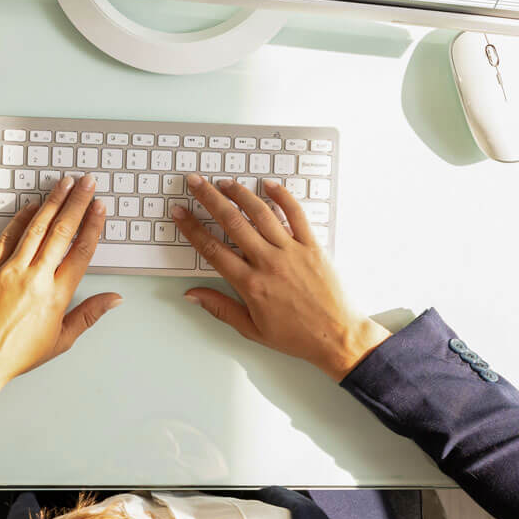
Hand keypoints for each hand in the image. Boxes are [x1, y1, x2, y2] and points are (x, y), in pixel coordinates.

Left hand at [0, 174, 119, 407]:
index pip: (81, 251)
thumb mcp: (61, 340)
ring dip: (53, 202)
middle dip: (77, 203)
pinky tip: (32, 205)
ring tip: (64, 184)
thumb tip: (115, 299)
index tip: (99, 208)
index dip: (93, 226)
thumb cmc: (17, 354)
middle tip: (87, 183)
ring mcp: (10, 270)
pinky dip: (21, 218)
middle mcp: (35, 278)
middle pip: (62, 231)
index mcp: (56, 296)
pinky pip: (8, 236)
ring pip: (36, 227)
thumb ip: (89, 314)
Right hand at [173, 174, 387, 379]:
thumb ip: (220, 308)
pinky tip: (269, 185)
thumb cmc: (296, 336)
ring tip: (225, 182)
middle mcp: (269, 263)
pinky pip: (296, 214)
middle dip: (209, 199)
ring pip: (260, 213)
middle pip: (232, 222)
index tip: (180, 213)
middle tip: (195, 182)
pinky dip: (282, 197)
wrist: (337, 336)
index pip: (212, 249)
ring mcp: (292, 251)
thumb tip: (192, 295)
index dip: (192, 228)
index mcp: (250, 284)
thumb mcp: (252, 330)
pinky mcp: (312, 246)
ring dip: (240, 194)